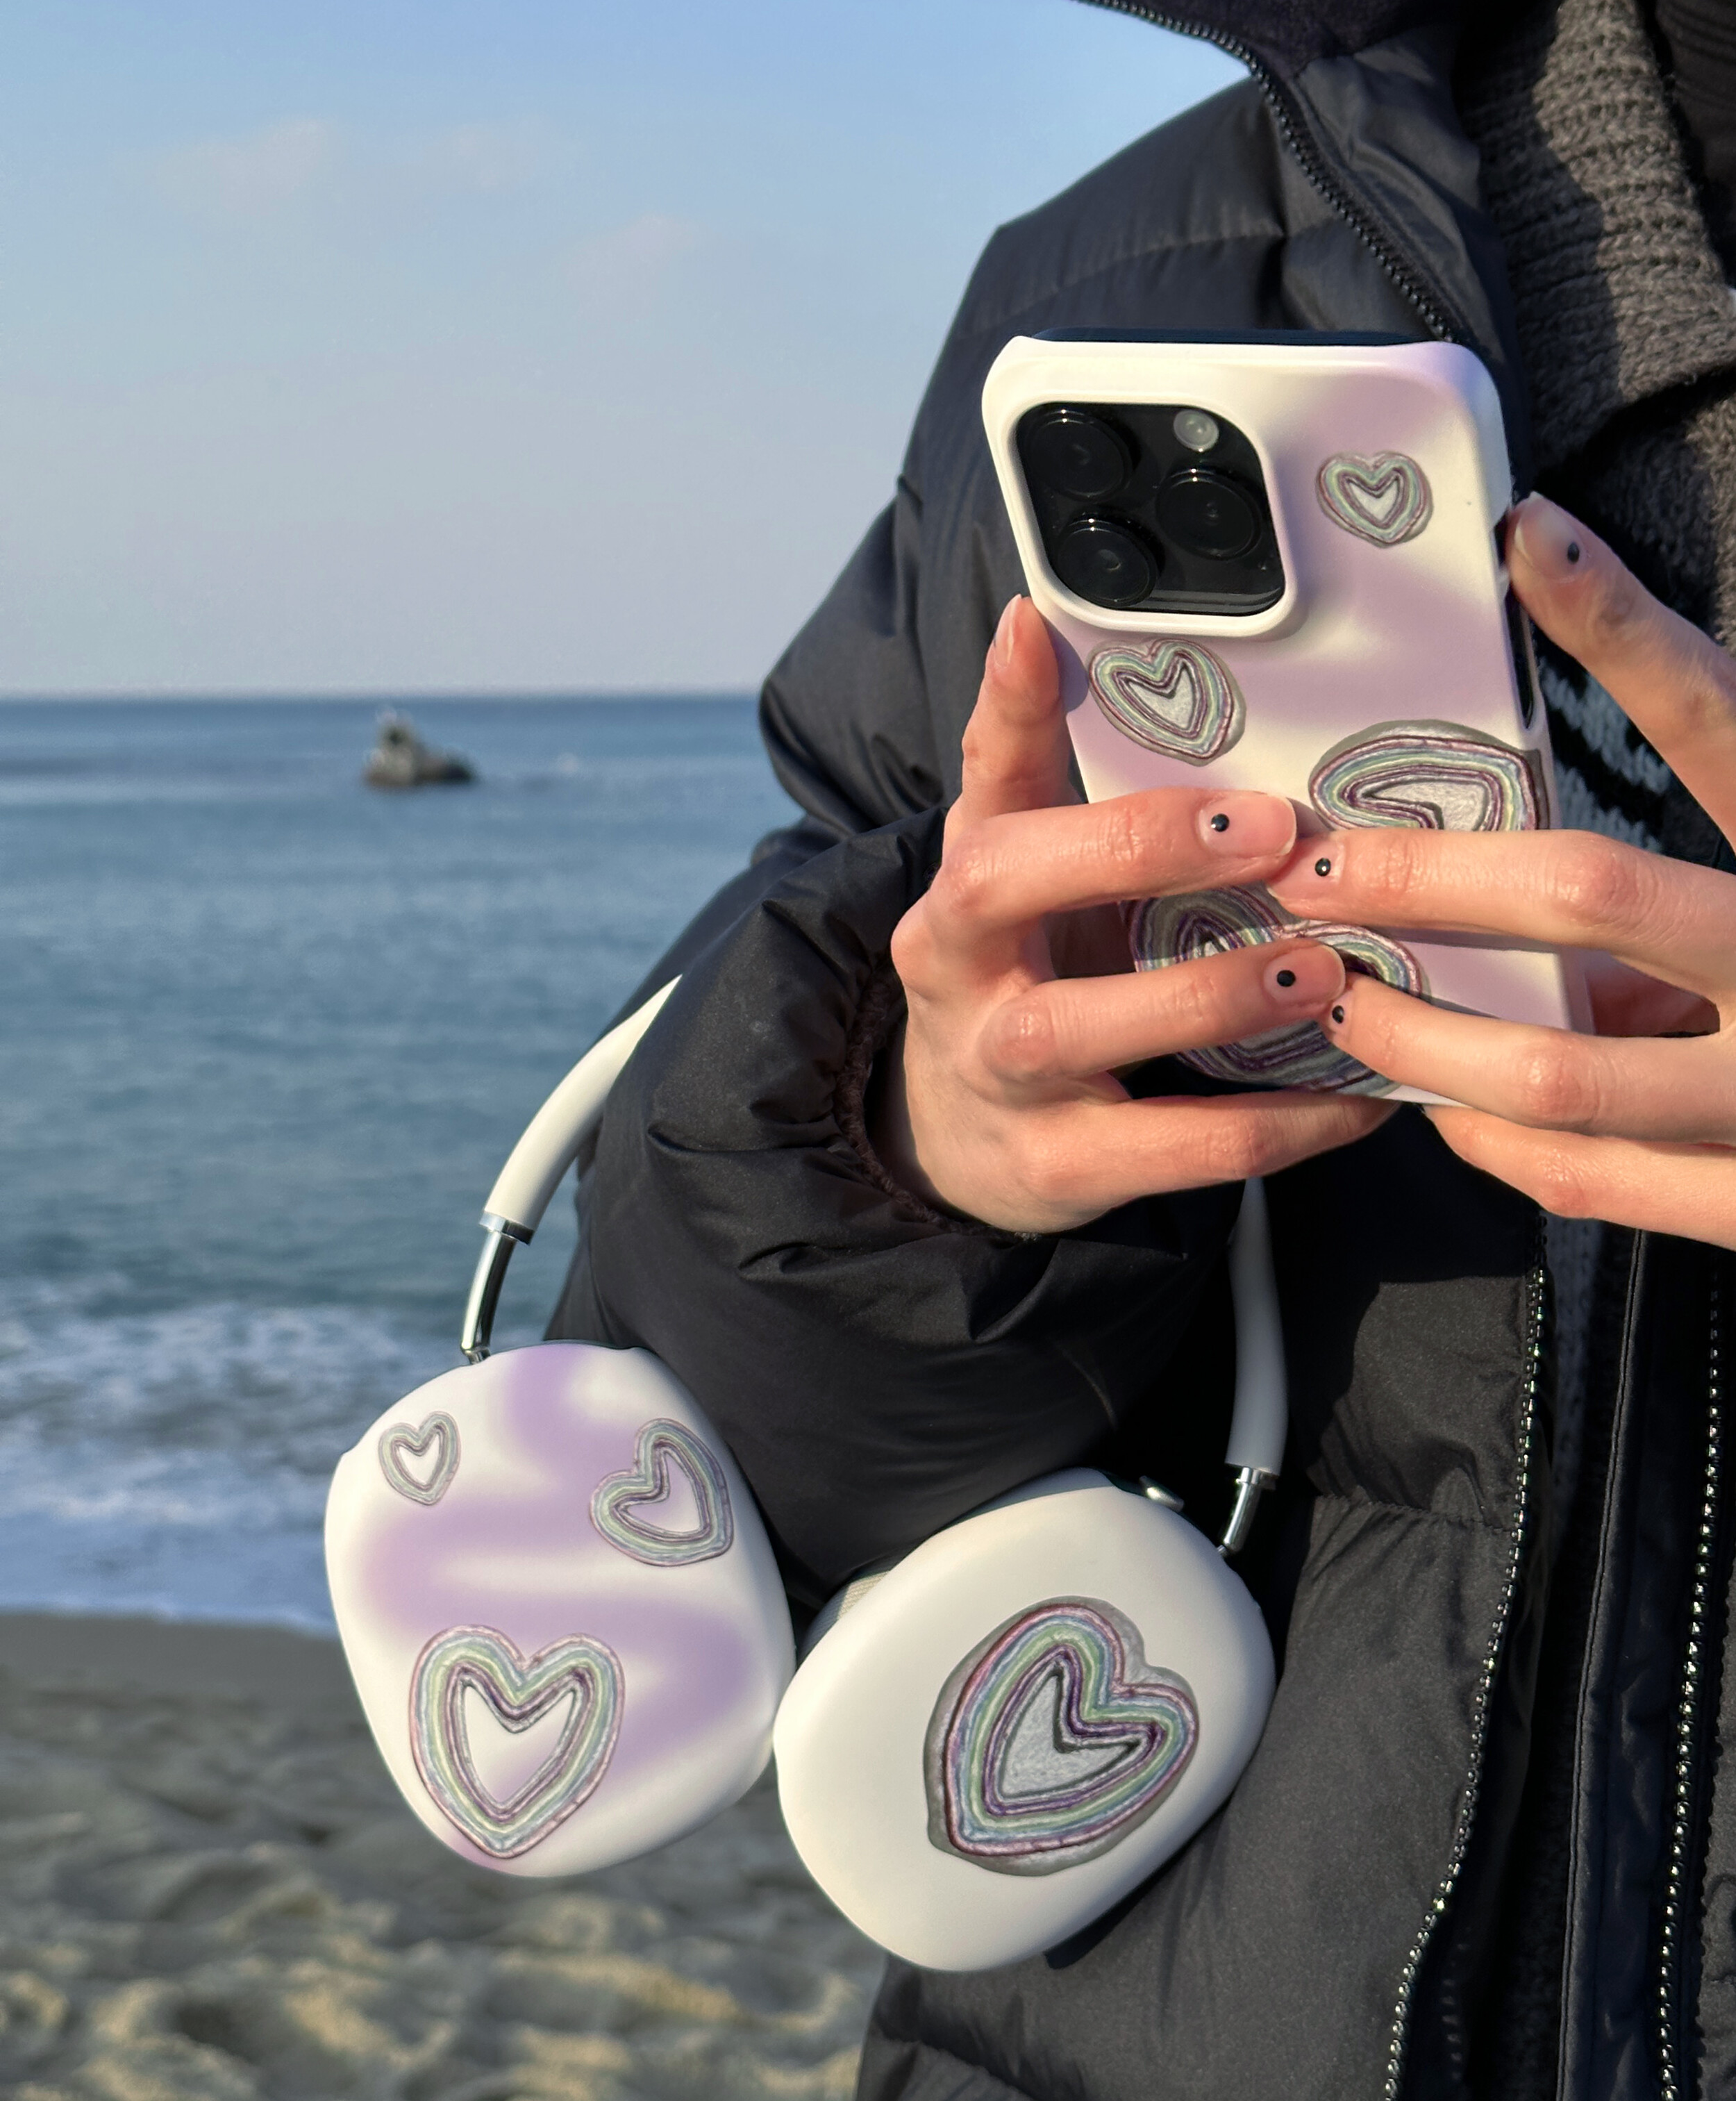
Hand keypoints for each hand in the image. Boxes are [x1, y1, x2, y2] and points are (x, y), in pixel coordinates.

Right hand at [878, 596, 1390, 1232]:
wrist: (957, 1135)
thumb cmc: (1019, 967)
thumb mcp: (1013, 864)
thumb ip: (1027, 752)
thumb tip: (1033, 618)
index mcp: (961, 883)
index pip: (979, 781)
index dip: (1022, 712)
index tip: (1076, 645)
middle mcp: (958, 969)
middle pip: (1004, 886)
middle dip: (1135, 848)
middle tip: (1275, 834)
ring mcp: (1001, 1074)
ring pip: (1081, 1029)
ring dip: (1208, 995)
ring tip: (1322, 970)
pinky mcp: (1057, 1167)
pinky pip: (1174, 1151)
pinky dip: (1275, 1126)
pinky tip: (1358, 1097)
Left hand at [1267, 493, 1735, 1249]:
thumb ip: (1667, 894)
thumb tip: (1508, 889)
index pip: (1717, 723)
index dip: (1623, 630)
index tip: (1531, 541)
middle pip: (1591, 894)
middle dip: (1426, 879)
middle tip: (1318, 869)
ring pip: (1555, 1073)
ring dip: (1422, 1038)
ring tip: (1345, 1003)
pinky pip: (1588, 1180)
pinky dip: (1494, 1143)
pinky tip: (1446, 1113)